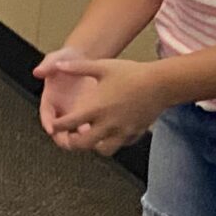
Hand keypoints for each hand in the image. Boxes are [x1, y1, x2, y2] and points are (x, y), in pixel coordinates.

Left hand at [34, 51, 169, 153]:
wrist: (161, 83)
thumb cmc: (131, 73)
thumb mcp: (102, 66)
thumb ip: (77, 67)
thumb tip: (58, 65)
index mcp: (96, 108)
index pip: (69, 123)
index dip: (58, 126)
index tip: (54, 125)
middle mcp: (108, 124)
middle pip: (83, 144)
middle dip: (72, 143)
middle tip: (69, 137)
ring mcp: (123, 131)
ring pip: (103, 150)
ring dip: (94, 146)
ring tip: (91, 136)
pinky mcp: (135, 134)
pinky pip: (120, 145)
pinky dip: (113, 142)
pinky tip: (111, 132)